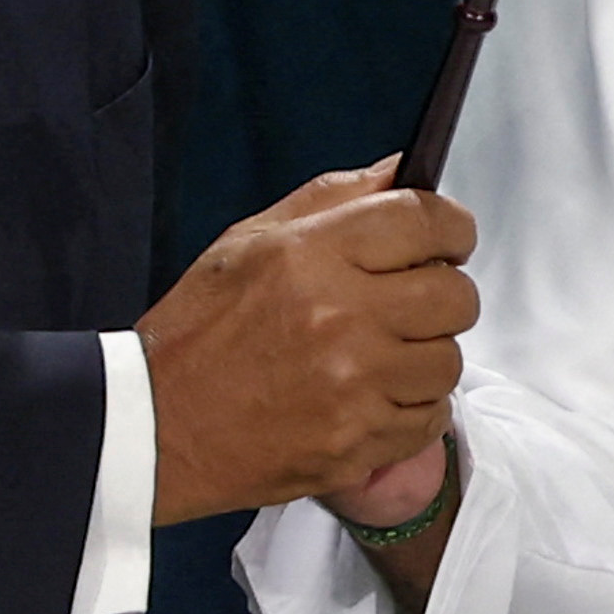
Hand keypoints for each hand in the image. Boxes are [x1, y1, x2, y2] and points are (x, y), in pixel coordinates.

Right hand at [141, 162, 475, 524]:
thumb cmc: (198, 331)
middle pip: (455, 295)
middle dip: (444, 293)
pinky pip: (429, 418)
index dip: (451, 226)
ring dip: (426, 355)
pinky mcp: (357, 443)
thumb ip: (333, 198)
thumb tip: (402, 171)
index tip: (448, 238)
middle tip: (413, 301)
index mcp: (310, 255)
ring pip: (448, 361)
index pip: (424, 220)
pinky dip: (412, 407)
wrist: (158, 426)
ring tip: (382, 355)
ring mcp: (352, 387)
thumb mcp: (250, 239)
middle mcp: (339, 317)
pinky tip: (373, 396)